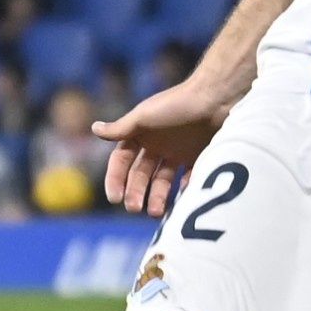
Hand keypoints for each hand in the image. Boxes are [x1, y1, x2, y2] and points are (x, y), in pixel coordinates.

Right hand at [96, 71, 240, 214]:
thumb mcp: (144, 116)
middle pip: (141, 175)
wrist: (216, 98)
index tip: (115, 198)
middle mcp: (157, 144)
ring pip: (163, 181)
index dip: (116, 179)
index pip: (122, 161)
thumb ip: (121, 128)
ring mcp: (178, 152)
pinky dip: (184, 192)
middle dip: (136, 192)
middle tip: (135, 208)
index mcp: (141, 134)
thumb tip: (94, 129)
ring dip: (157, 197)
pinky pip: (189, 180)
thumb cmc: (176, 105)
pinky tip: (182, 201)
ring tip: (156, 212)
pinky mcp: (198, 157)